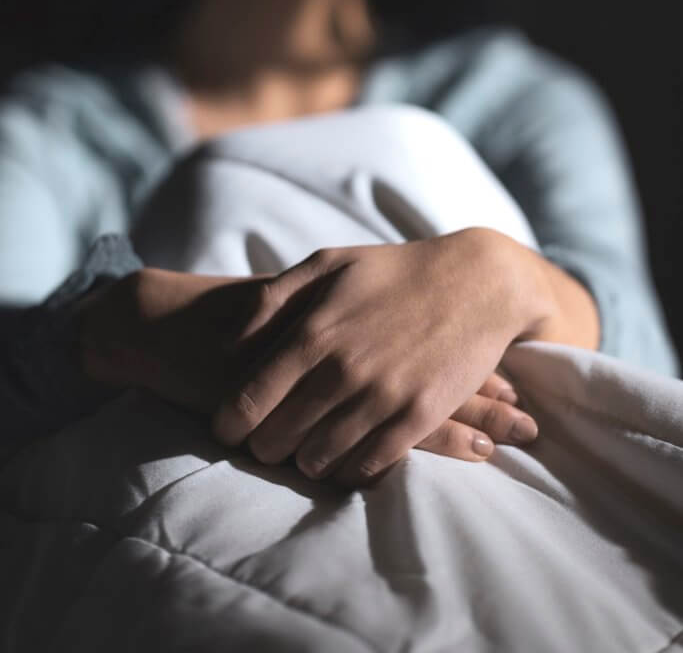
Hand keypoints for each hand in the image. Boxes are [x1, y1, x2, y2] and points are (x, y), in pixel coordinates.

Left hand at [78, 261, 537, 470]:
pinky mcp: (419, 417)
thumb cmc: (394, 270)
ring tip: (304, 450)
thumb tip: (232, 342)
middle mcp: (342, 371)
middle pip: (278, 438)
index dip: (229, 424)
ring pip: (319, 460)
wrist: (476, 282)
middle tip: (264, 443)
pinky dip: (350, 469)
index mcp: (313, 333)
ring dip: (306, 460)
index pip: (248, 402)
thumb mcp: (327, 263)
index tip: (228, 429)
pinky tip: (346, 457)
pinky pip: (368, 465)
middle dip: (263, 446)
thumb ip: (273, 298)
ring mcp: (382, 397)